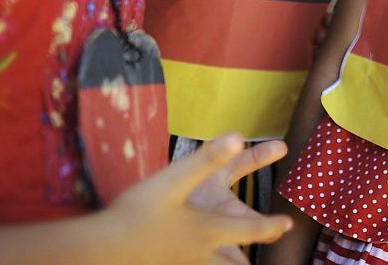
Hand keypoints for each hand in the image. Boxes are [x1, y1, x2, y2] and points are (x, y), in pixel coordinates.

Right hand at [107, 135, 290, 263]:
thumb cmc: (136, 213)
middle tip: (257, 252)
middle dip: (246, 260)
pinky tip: (193, 253)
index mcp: (209, 230)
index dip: (271, 227)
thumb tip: (238, 136)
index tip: (287, 224)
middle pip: (234, 263)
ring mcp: (184, 264)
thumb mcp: (173, 180)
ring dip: (227, 261)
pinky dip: (207, 260)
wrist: (100, 250)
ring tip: (234, 257)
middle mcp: (201, 253)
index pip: (251, 230)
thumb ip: (207, 158)